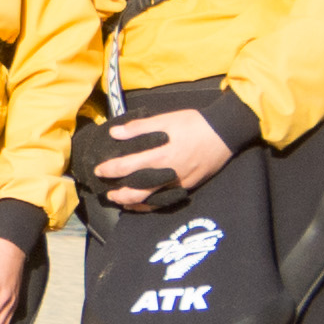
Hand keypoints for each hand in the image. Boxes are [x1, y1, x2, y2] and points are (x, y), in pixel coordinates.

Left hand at [93, 108, 235, 202]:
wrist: (224, 133)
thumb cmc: (194, 123)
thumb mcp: (166, 119)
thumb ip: (139, 127)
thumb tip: (115, 133)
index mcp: (159, 156)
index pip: (127, 167)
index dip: (110, 170)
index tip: (99, 170)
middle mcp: (167, 174)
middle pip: (137, 191)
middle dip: (119, 194)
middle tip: (107, 193)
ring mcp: (178, 183)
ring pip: (151, 200)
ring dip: (133, 202)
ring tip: (121, 201)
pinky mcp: (188, 187)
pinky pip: (165, 200)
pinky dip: (151, 204)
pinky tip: (144, 204)